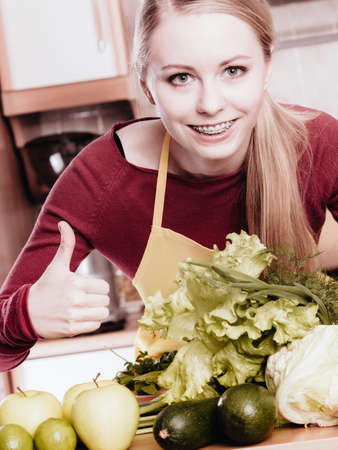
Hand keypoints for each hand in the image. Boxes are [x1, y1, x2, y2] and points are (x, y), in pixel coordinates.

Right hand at [28, 221, 109, 338]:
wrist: (27, 312)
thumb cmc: (46, 286)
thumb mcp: (56, 266)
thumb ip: (66, 245)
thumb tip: (64, 222)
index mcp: (75, 283)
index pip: (104, 287)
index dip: (97, 287)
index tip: (87, 287)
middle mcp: (74, 300)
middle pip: (105, 300)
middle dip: (97, 299)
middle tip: (85, 298)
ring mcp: (73, 316)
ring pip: (103, 313)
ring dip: (96, 311)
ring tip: (84, 308)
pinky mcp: (71, 330)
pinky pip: (95, 325)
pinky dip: (91, 322)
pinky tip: (80, 317)